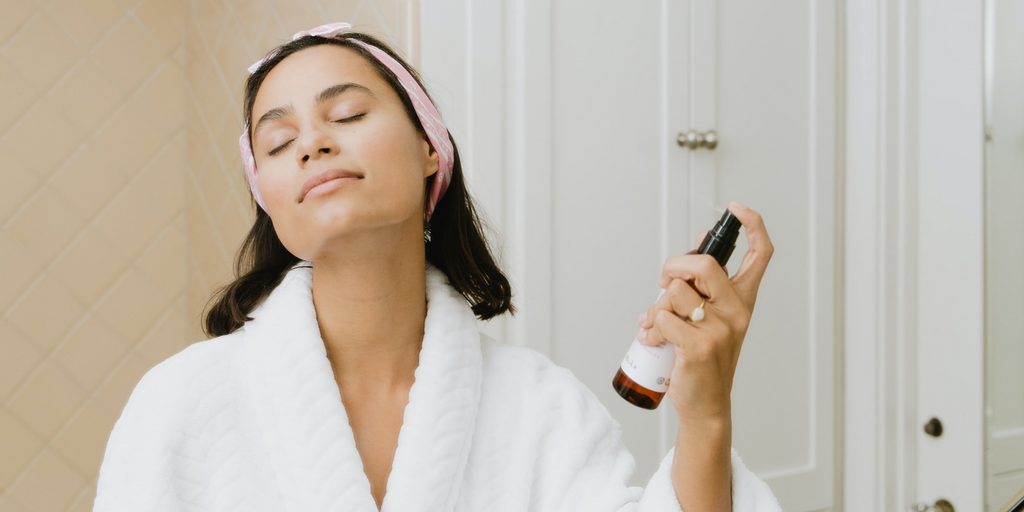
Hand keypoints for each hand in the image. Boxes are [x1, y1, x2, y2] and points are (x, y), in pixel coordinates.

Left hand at [635, 201, 773, 421]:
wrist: (705, 403)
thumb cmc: (704, 358)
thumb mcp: (711, 317)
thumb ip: (703, 284)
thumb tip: (696, 244)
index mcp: (743, 299)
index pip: (761, 254)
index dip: (752, 225)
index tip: (736, 208)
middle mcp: (737, 311)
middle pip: (704, 264)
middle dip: (674, 266)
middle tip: (664, 284)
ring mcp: (720, 329)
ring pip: (675, 292)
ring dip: (657, 306)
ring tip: (657, 323)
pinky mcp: (699, 346)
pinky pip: (662, 317)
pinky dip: (651, 327)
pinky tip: (654, 339)